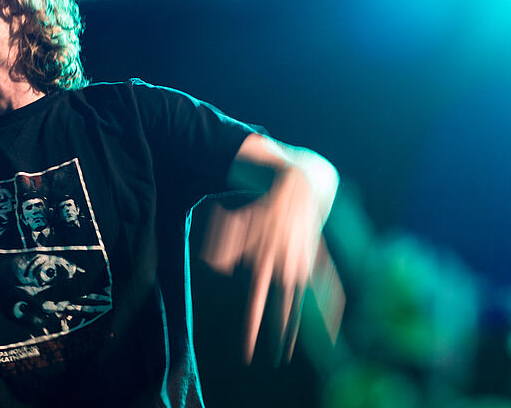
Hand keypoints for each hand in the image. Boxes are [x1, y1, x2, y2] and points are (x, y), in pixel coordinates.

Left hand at [202, 143, 337, 362]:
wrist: (300, 189)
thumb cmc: (265, 208)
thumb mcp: (239, 224)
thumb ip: (224, 246)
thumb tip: (212, 266)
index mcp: (267, 261)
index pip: (256, 302)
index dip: (252, 327)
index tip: (248, 348)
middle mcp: (288, 268)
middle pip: (284, 310)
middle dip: (281, 336)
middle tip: (278, 360)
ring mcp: (305, 265)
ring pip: (306, 302)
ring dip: (305, 326)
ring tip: (305, 349)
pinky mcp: (317, 260)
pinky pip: (329, 285)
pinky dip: (334, 305)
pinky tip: (337, 324)